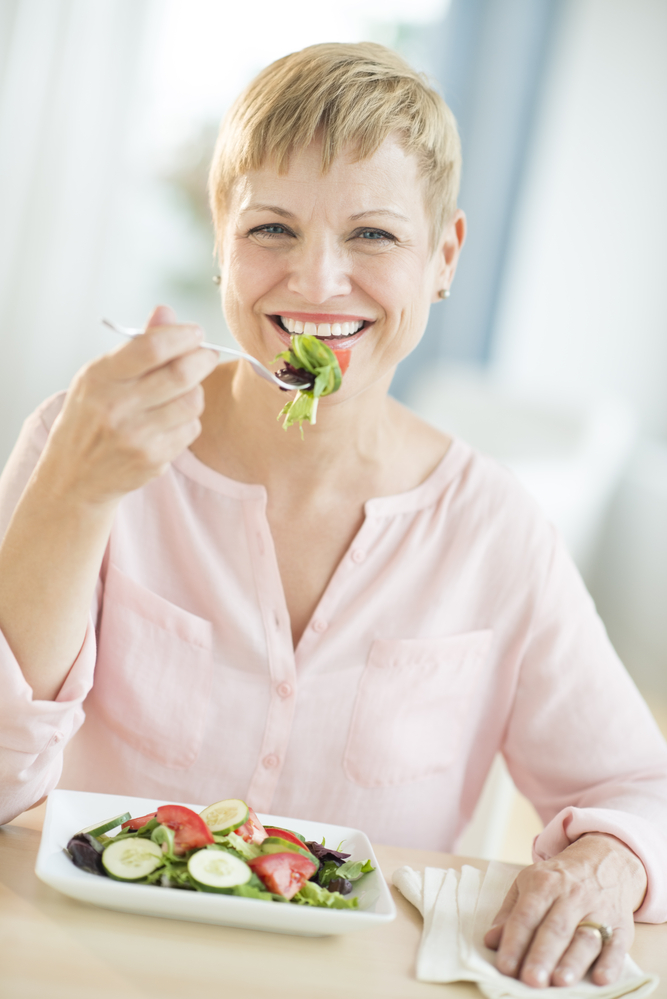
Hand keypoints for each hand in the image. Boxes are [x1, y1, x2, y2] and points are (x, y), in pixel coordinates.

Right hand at [42, 305, 218, 506]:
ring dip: (196, 391)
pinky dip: (188, 420)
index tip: (196, 333)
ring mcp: (135, 436)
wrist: (74, 476)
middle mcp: (115, 406)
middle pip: (181, 374)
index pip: (151, 347)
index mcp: (99, 377)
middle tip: (208, 355)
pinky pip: (190, 429)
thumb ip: (137, 346)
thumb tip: (166, 310)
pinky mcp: (152, 459)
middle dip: (203, 359)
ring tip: (184, 391)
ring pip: (192, 402)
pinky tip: (170, 421)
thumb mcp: (101, 377)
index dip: (182, 336)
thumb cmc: (91, 417)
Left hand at [484, 833, 647, 987]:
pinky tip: (600, 979)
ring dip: (573, 962)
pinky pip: (616, 946)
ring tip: (560, 982)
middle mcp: (572, 896)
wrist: (605, 859)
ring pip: (585, 938)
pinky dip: (610, 964)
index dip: (514, 941)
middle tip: (531, 980)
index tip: (505, 966)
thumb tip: (491, 940)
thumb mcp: (529, 882)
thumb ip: (510, 913)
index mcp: (544, 884)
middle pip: (555, 928)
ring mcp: (598, 910)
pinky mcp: (621, 926)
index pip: (526, 915)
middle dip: (542, 955)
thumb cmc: (559, 878)